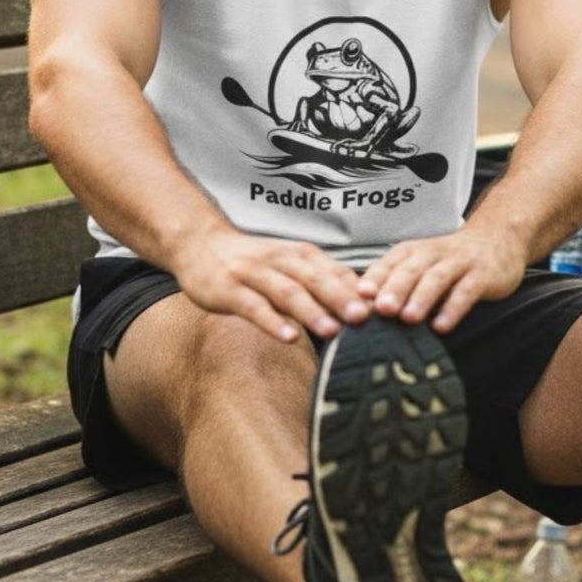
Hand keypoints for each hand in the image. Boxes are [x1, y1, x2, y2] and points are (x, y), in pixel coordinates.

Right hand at [170, 227, 370, 342]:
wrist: (201, 244)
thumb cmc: (254, 262)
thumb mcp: (291, 264)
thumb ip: (321, 281)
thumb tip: (362, 304)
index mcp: (301, 255)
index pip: (334, 271)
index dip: (357, 289)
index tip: (380, 308)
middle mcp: (280, 260)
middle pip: (315, 279)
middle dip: (340, 298)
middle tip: (363, 318)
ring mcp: (254, 274)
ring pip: (287, 291)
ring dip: (311, 311)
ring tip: (332, 331)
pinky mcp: (230, 290)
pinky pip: (253, 306)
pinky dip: (272, 322)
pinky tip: (288, 337)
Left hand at [357, 228, 527, 333]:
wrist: (498, 237)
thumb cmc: (451, 261)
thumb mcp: (423, 267)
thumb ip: (401, 286)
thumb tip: (367, 315)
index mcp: (413, 251)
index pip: (390, 263)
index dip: (375, 278)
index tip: (359, 295)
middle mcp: (433, 253)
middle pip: (411, 269)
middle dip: (394, 289)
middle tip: (380, 309)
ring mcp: (459, 262)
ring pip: (437, 278)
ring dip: (421, 297)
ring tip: (407, 319)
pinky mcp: (483, 274)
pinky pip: (466, 291)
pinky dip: (453, 308)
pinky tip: (442, 327)